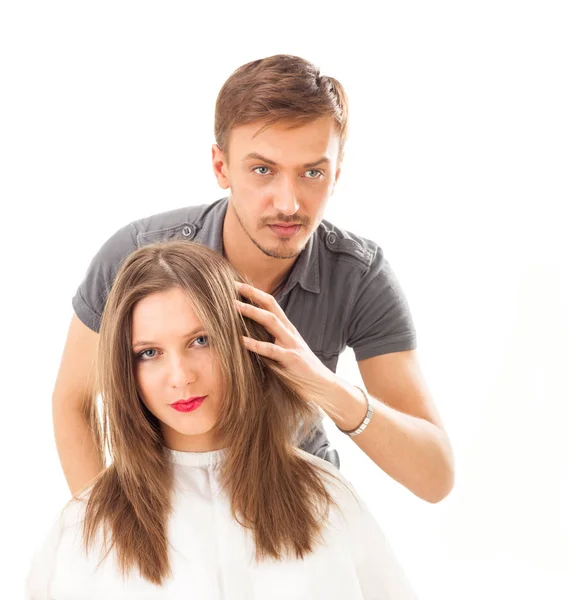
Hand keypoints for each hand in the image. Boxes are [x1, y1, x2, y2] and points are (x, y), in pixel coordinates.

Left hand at [234, 281, 334, 397]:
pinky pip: (271, 350)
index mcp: (287, 328)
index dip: (255, 292)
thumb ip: (270, 339)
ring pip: (271, 322)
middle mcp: (289, 331)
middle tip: (232, 286)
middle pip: (271, 306)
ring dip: (251, 312)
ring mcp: (291, 344)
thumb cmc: (299, 368)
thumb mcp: (285, 348)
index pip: (271, 303)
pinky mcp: (291, 359)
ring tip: (234, 306)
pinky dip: (255, 344)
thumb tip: (246, 333)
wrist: (322, 384)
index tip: (237, 284)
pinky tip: (241, 340)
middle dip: (252, 294)